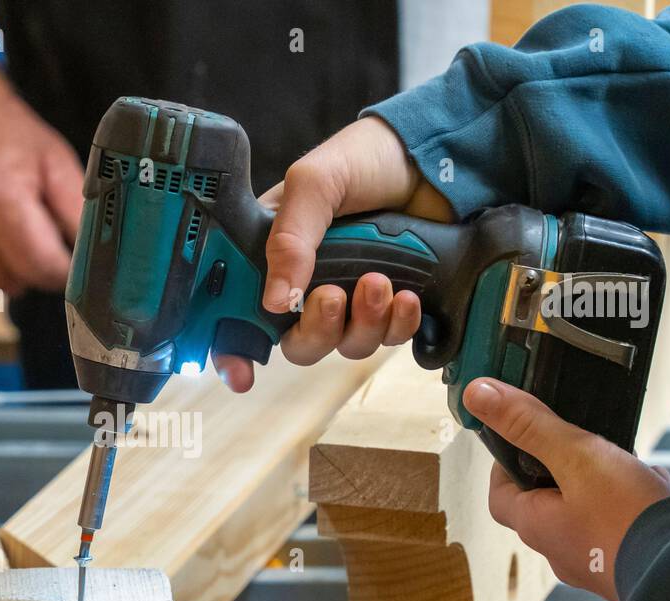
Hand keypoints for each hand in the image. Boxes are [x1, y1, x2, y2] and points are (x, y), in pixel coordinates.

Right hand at [215, 116, 455, 391]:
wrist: (434, 157)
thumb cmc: (365, 158)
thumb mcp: (315, 183)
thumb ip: (290, 238)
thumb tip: (276, 301)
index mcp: (272, 255)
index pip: (240, 315)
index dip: (235, 351)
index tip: (243, 375)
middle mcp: (307, 284)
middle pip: (298, 343)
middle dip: (316, 330)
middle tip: (332, 297)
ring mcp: (352, 297)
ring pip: (346, 345)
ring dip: (364, 322)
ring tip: (380, 281)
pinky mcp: (392, 304)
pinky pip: (390, 339)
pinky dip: (398, 324)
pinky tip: (407, 296)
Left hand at [462, 377, 669, 600]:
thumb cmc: (626, 517)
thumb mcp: (576, 456)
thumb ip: (529, 424)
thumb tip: (478, 394)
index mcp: (536, 526)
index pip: (500, 495)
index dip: (506, 465)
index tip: (523, 440)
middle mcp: (561, 551)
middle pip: (545, 504)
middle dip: (560, 472)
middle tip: (580, 447)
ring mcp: (597, 563)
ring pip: (587, 515)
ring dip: (601, 488)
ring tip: (623, 465)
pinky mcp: (629, 566)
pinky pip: (622, 529)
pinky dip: (632, 506)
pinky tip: (654, 488)